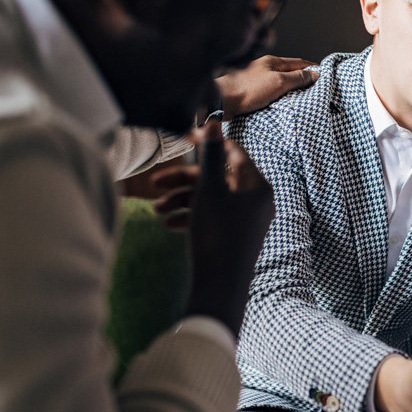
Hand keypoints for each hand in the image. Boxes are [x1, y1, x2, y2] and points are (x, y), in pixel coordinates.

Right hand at [167, 123, 273, 333]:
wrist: (220, 288)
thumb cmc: (217, 235)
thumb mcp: (210, 190)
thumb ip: (211, 156)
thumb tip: (214, 122)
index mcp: (257, 186)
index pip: (233, 152)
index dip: (207, 143)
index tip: (183, 139)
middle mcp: (257, 201)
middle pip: (218, 178)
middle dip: (184, 180)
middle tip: (154, 183)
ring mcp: (247, 220)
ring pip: (211, 199)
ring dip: (182, 201)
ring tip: (156, 211)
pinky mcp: (235, 237)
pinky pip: (212, 218)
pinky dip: (191, 217)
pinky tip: (167, 225)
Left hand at [214, 54, 318, 119]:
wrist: (222, 101)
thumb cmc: (247, 90)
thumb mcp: (278, 82)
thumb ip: (297, 78)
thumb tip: (315, 74)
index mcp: (272, 61)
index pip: (299, 62)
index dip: (313, 68)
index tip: (325, 74)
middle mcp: (265, 67)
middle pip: (290, 71)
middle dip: (304, 77)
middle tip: (317, 87)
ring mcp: (258, 78)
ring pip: (281, 81)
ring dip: (292, 87)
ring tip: (304, 96)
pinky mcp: (252, 90)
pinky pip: (272, 90)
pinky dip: (282, 94)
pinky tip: (284, 101)